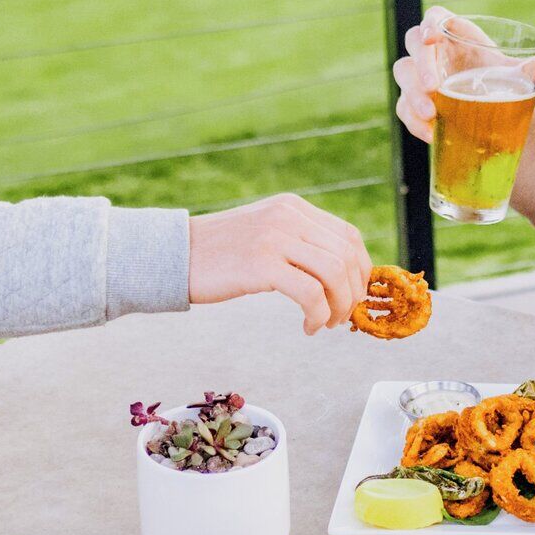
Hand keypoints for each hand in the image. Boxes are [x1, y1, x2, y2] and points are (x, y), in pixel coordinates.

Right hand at [189, 193, 372, 333]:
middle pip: (346, 256)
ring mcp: (274, 238)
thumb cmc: (218, 254)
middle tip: (341, 318)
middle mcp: (288, 216)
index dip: (360, 270)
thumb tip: (338, 274)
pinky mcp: (262, 264)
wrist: (173, 255)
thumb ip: (297, 242)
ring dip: (339, 306)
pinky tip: (308, 327)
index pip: (348, 235)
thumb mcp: (263, 234)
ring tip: (325, 323)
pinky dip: (318, 316)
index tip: (353, 295)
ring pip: (334, 274)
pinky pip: (310, 294)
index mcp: (292, 207)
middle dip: (352, 293)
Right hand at [391, 4, 534, 143]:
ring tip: (431, 116)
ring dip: (413, 95)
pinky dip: (414, 121)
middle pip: (413, 45)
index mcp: (454, 33)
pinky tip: (431, 134)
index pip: (435, 18)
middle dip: (421, 65)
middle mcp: (432, 51)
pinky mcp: (413, 101)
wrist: (492, 107)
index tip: (432, 38)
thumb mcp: (513, 75)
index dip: (430, 24)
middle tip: (435, 88)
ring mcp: (419, 76)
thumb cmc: (498, 79)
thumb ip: (529, 71)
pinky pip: (403, 107)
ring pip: (403, 75)